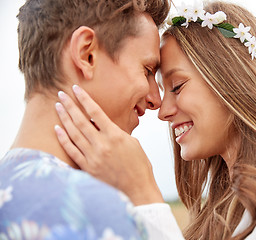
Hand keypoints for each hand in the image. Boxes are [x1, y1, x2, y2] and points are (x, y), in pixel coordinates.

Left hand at [54, 85, 162, 204]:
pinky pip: (71, 151)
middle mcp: (102, 144)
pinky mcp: (88, 168)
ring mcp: (93, 157)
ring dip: (64, 119)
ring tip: (57, 107)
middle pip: (81, 120)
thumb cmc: (139, 166)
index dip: (84, 99)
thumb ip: (117, 132)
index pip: (96, 112)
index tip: (76, 89)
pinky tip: (57, 129)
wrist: (137, 189)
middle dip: (70, 105)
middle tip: (61, 94)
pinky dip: (63, 139)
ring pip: (73, 134)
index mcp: (115, 135)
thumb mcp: (133, 143)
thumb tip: (105, 125)